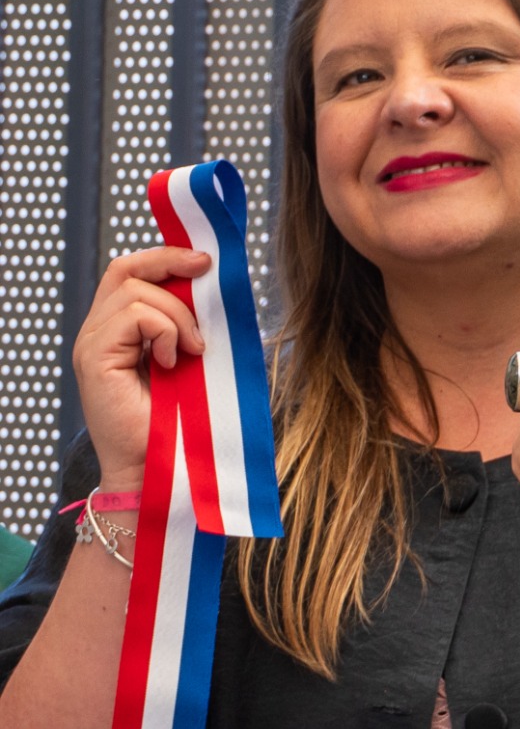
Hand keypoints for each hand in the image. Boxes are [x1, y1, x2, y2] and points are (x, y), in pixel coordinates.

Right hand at [71, 247, 211, 490]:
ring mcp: (91, 345)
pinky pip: (134, 316)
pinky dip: (165, 330)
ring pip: (134, 290)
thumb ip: (192, 327)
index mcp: (119, 332)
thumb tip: (218, 291)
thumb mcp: (193, 362)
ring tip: (195, 350)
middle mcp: (98, 334)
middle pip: (125, 270)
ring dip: (178, 314)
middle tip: (207, 274)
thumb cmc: (183, 423)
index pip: (129, 273)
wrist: (161, 470)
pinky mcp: (94, 359)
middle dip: (170, 265)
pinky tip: (175, 360)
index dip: (165, 257)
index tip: (206, 261)